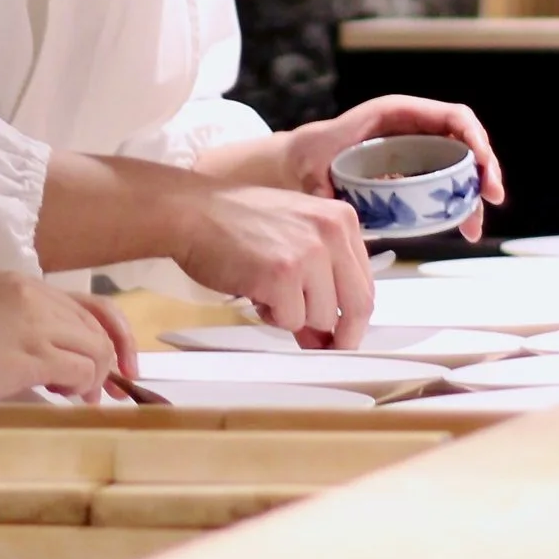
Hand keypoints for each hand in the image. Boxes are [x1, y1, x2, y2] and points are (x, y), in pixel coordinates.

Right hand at [0, 276, 135, 405]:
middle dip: (102, 359)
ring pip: (93, 349)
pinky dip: (81, 387)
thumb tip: (43, 352)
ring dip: (93, 376)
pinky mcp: (31, 357)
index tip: (98, 361)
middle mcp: (35, 300)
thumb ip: (17, 320)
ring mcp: (34, 327)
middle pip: (93, 328)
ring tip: (79, 395)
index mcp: (24, 285)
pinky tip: (66, 396)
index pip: (81, 308)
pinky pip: (78, 371)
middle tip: (96, 386)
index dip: (97, 337)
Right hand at [165, 184, 375, 346]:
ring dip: (295, 316)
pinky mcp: (283, 275)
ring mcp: (309, 253)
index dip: (354, 315)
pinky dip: (271, 316)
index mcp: (341, 219)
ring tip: (267, 291)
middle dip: (342, 335)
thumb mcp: (290, 238)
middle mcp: (331, 233)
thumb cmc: (236, 223)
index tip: (342, 333)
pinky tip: (254, 291)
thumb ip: (318, 279)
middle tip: (323, 347)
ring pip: (323, 317)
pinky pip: (291, 320)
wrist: (193, 211)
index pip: (366, 281)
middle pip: (358, 304)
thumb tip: (327, 334)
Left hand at [206, 96, 503, 228]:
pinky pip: (446, 183)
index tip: (482, 165)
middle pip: (464, 141)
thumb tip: (333, 204)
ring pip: (460, 166)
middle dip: (483, 169)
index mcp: (395, 114)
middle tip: (492, 199)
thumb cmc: (307, 156)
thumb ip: (322, 185)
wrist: (297, 165)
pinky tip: (462, 227)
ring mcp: (416, 150)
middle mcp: (412, 128)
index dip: (473, 138)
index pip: (450, 116)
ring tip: (472, 229)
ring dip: (473, 193)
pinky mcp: (415, 173)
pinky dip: (459, 203)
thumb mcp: (313, 167)